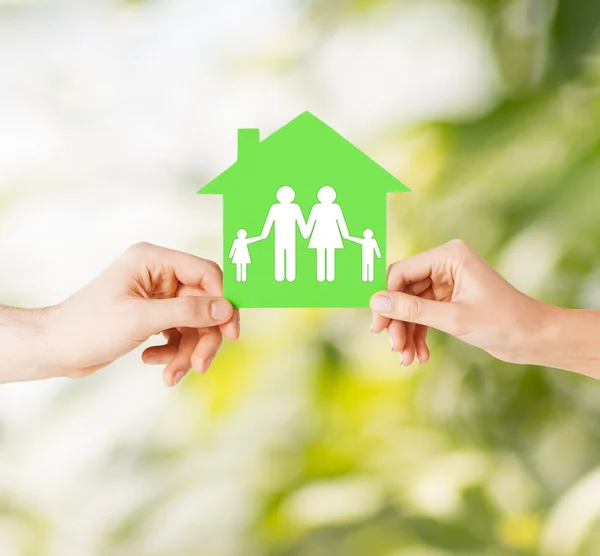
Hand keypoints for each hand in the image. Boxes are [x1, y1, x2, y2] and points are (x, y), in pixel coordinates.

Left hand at [46, 243, 238, 385]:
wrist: (56, 349)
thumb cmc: (88, 327)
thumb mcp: (141, 318)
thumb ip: (187, 311)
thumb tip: (226, 309)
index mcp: (154, 261)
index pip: (206, 274)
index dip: (222, 301)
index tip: (231, 331)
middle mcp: (159, 275)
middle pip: (204, 305)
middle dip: (203, 337)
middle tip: (200, 365)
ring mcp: (157, 297)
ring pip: (194, 324)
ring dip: (187, 351)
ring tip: (171, 375)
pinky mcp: (154, 317)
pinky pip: (179, 334)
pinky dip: (172, 352)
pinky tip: (152, 361)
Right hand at [370, 239, 552, 366]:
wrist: (535, 339)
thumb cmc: (503, 322)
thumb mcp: (453, 318)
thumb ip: (412, 310)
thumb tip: (376, 303)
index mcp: (449, 256)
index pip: (402, 272)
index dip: (386, 299)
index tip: (378, 326)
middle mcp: (445, 264)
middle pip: (403, 290)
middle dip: (398, 321)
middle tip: (393, 347)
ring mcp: (447, 281)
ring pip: (411, 306)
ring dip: (406, 332)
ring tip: (407, 358)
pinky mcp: (449, 299)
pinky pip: (423, 314)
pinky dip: (419, 334)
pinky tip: (419, 356)